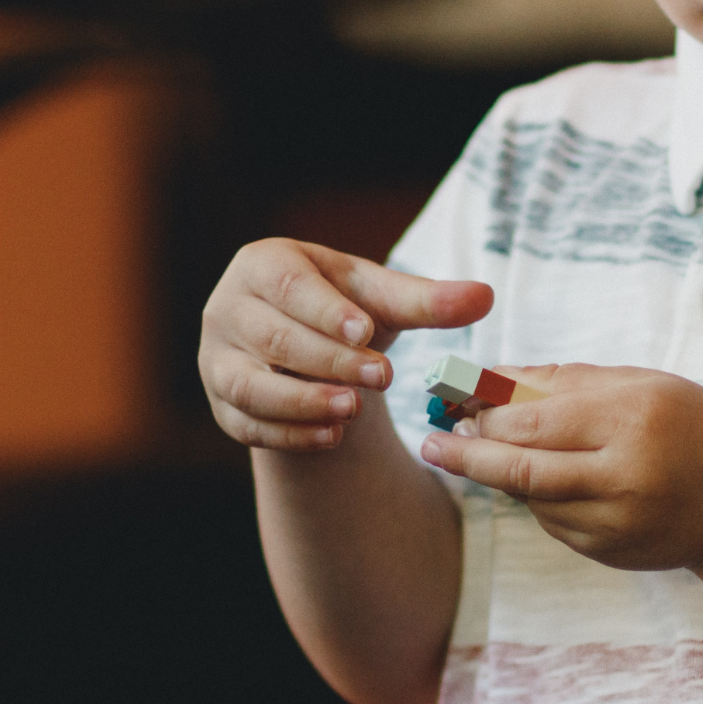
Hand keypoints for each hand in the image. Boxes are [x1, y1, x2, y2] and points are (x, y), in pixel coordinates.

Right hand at [199, 239, 491, 449]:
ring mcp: (217, 360)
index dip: (326, 310)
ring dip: (301, 401)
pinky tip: (332, 438)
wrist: (309, 349)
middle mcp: (228, 309)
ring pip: (249, 385)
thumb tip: (485, 296)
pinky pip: (247, 424)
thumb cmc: (346, 310)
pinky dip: (289, 434)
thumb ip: (429, 301)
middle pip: (273, 337)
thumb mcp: (384, 300)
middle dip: (328, 360)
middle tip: (380, 377)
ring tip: (352, 411)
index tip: (366, 330)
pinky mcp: (223, 405)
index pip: (289, 287)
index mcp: (264, 265)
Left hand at [420, 364, 702, 571]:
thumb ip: (566, 380)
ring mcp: (616, 523)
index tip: (450, 401)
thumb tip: (491, 378)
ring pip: (530, 499)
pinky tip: (548, 478)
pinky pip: (552, 521)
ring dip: (502, 475)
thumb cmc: (695, 429)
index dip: (484, 412)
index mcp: (634, 419)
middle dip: (468, 454)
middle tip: (434, 442)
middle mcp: (624, 476)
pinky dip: (538, 498)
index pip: (534, 419)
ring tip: (485, 450)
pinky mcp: (609, 553)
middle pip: (519, 469)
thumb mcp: (643, 386)